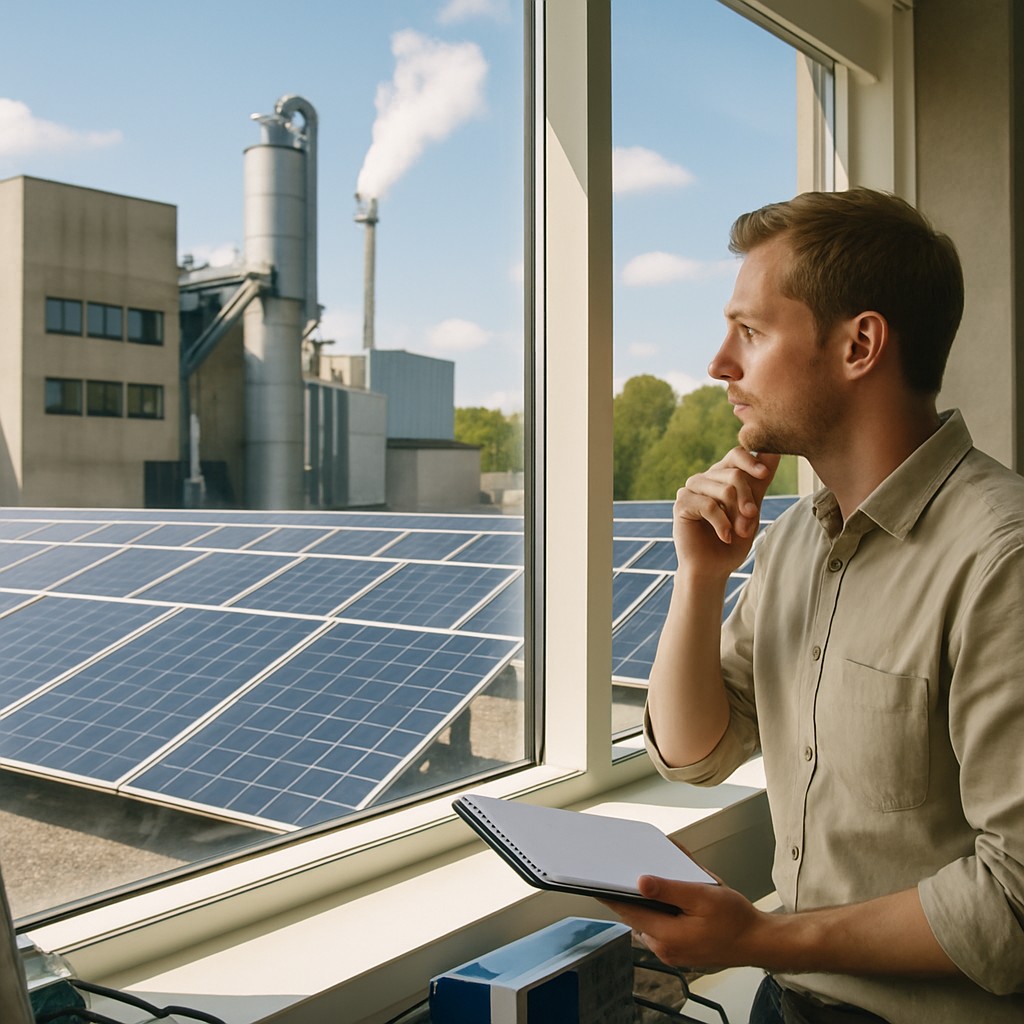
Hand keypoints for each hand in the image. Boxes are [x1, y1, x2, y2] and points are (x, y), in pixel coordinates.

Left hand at [600, 875, 769, 971]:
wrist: (758, 941)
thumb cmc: (736, 920)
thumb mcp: (702, 895)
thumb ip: (670, 888)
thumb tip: (642, 882)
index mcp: (667, 936)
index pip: (628, 912)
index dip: (611, 895)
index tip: (596, 881)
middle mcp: (666, 949)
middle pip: (636, 917)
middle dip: (629, 896)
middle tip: (622, 873)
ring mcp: (673, 952)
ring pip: (647, 923)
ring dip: (645, 905)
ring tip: (647, 881)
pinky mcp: (681, 950)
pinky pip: (660, 929)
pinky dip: (658, 913)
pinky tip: (666, 898)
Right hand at [673, 448, 780, 577]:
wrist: (712, 568)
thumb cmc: (733, 540)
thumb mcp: (751, 509)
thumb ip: (759, 482)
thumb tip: (775, 452)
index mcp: (723, 475)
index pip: (738, 454)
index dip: (753, 461)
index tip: (765, 475)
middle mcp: (707, 477)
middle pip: (735, 474)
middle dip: (748, 498)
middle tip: (752, 518)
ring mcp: (692, 488)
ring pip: (724, 489)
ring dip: (736, 514)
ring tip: (739, 532)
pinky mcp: (682, 503)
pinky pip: (708, 505)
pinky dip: (721, 523)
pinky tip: (724, 536)